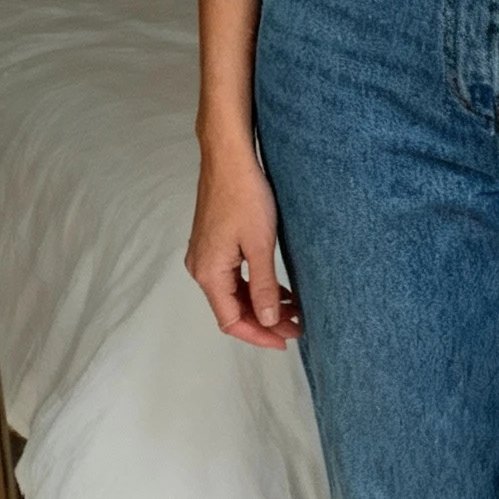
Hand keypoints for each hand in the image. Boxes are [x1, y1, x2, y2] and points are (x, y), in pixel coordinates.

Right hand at [186, 132, 300, 349]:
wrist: (229, 157)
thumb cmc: (244, 194)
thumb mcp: (259, 245)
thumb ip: (263, 287)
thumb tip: (267, 320)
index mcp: (209, 273)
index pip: (231, 320)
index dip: (259, 335)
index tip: (286, 341)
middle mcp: (201, 268)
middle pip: (232, 310)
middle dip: (264, 322)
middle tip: (297, 327)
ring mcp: (205, 256)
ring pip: (234, 294)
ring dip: (261, 305)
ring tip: (293, 311)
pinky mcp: (213, 245)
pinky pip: (233, 277)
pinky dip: (254, 288)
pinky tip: (278, 290)